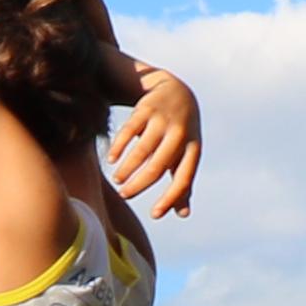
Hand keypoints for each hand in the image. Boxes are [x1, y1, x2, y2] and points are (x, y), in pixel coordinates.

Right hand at [107, 62, 203, 217]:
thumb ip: (183, 182)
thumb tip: (182, 214)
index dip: (170, 198)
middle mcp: (180, 134)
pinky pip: (128, 132)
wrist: (175, 90)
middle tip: (125, 195)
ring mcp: (163, 120)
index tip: (154, 215)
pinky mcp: (145, 109)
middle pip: (156, 167)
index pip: (183, 178)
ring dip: (127, 169)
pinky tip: (112, 159)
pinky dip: (118, 148)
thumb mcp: (186, 154)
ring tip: (118, 179)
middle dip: (138, 185)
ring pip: (141, 152)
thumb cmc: (180, 132)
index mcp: (193, 148)